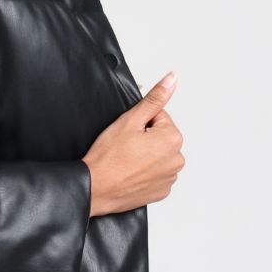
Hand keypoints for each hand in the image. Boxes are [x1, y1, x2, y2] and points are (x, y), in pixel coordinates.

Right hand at [82, 71, 183, 216]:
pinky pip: (155, 174)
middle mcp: (177, 160)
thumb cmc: (108, 157)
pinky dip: (144, 172)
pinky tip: (130, 172)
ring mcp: (169, 178)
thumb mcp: (130, 120)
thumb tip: (172, 79)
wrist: (95, 188)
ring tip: (126, 161)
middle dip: (145, 138)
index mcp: (172, 139)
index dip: (140, 123)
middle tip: (125, 147)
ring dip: (145, 155)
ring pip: (158, 156)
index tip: (128, 134)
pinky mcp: (161, 192)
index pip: (159, 117)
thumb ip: (155, 98)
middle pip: (161, 137)